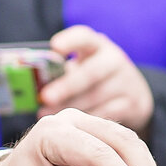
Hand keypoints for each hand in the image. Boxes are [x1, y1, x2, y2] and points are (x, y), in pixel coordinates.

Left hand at [39, 25, 154, 134]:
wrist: (134, 95)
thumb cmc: (95, 80)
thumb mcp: (82, 68)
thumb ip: (61, 74)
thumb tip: (31, 90)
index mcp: (98, 46)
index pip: (85, 37)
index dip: (71, 40)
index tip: (54, 47)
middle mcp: (114, 60)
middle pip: (90, 72)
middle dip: (66, 86)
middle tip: (45, 97)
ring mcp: (126, 82)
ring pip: (96, 97)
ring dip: (70, 107)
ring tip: (48, 114)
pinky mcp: (133, 104)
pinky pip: (106, 115)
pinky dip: (87, 122)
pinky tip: (72, 128)